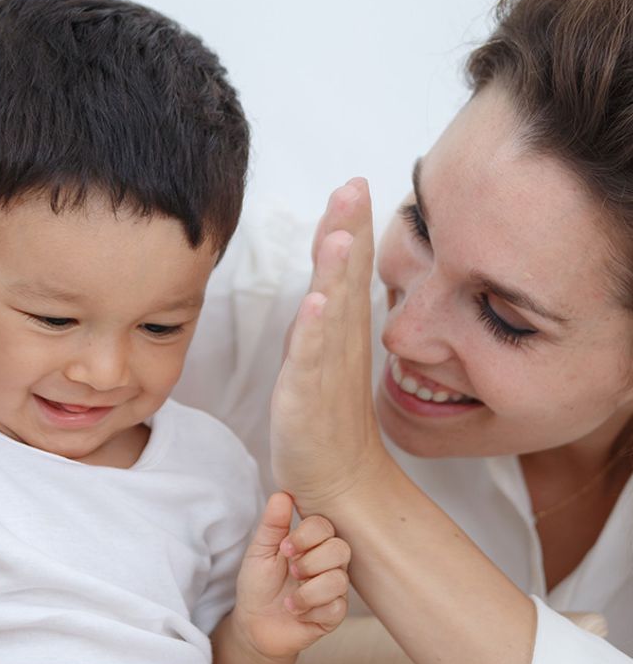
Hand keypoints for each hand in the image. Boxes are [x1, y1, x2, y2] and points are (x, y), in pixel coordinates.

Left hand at [230, 493, 350, 659]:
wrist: (254, 624)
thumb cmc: (258, 583)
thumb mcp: (260, 550)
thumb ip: (273, 524)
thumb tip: (282, 494)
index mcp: (310, 543)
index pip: (325, 526)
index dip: (307, 535)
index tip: (284, 548)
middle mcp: (327, 563)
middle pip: (341, 549)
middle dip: (311, 562)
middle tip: (291, 572)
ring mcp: (333, 590)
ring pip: (340, 580)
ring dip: (308, 590)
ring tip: (289, 598)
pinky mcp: (334, 615)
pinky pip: (336, 608)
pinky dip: (310, 611)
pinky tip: (296, 612)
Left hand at [270, 178, 390, 513]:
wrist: (340, 479)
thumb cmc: (329, 417)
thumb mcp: (325, 356)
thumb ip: (327, 316)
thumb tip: (324, 282)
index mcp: (342, 329)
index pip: (350, 270)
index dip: (354, 226)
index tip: (356, 184)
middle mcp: (340, 343)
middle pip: (346, 278)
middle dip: (350, 229)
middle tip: (356, 185)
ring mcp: (325, 369)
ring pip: (332, 312)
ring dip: (336, 271)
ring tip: (343, 231)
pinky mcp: (307, 397)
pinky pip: (311, 361)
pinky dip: (314, 332)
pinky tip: (318, 303)